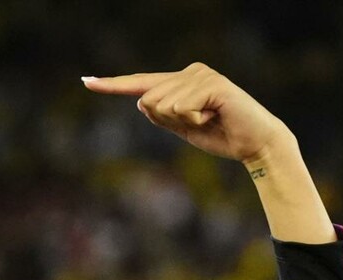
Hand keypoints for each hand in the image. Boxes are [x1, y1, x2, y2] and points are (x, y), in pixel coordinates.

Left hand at [84, 64, 294, 166]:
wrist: (255, 144)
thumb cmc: (221, 136)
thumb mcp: (183, 128)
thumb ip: (162, 116)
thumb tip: (142, 101)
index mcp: (181, 81)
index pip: (141, 83)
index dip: (112, 84)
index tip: (86, 81)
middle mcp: (190, 71)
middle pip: (148, 99)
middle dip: (167, 120)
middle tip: (200, 122)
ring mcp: (202, 74)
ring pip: (162, 104)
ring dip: (184, 120)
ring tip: (210, 118)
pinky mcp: (212, 84)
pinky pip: (181, 107)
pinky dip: (195, 119)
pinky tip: (215, 115)